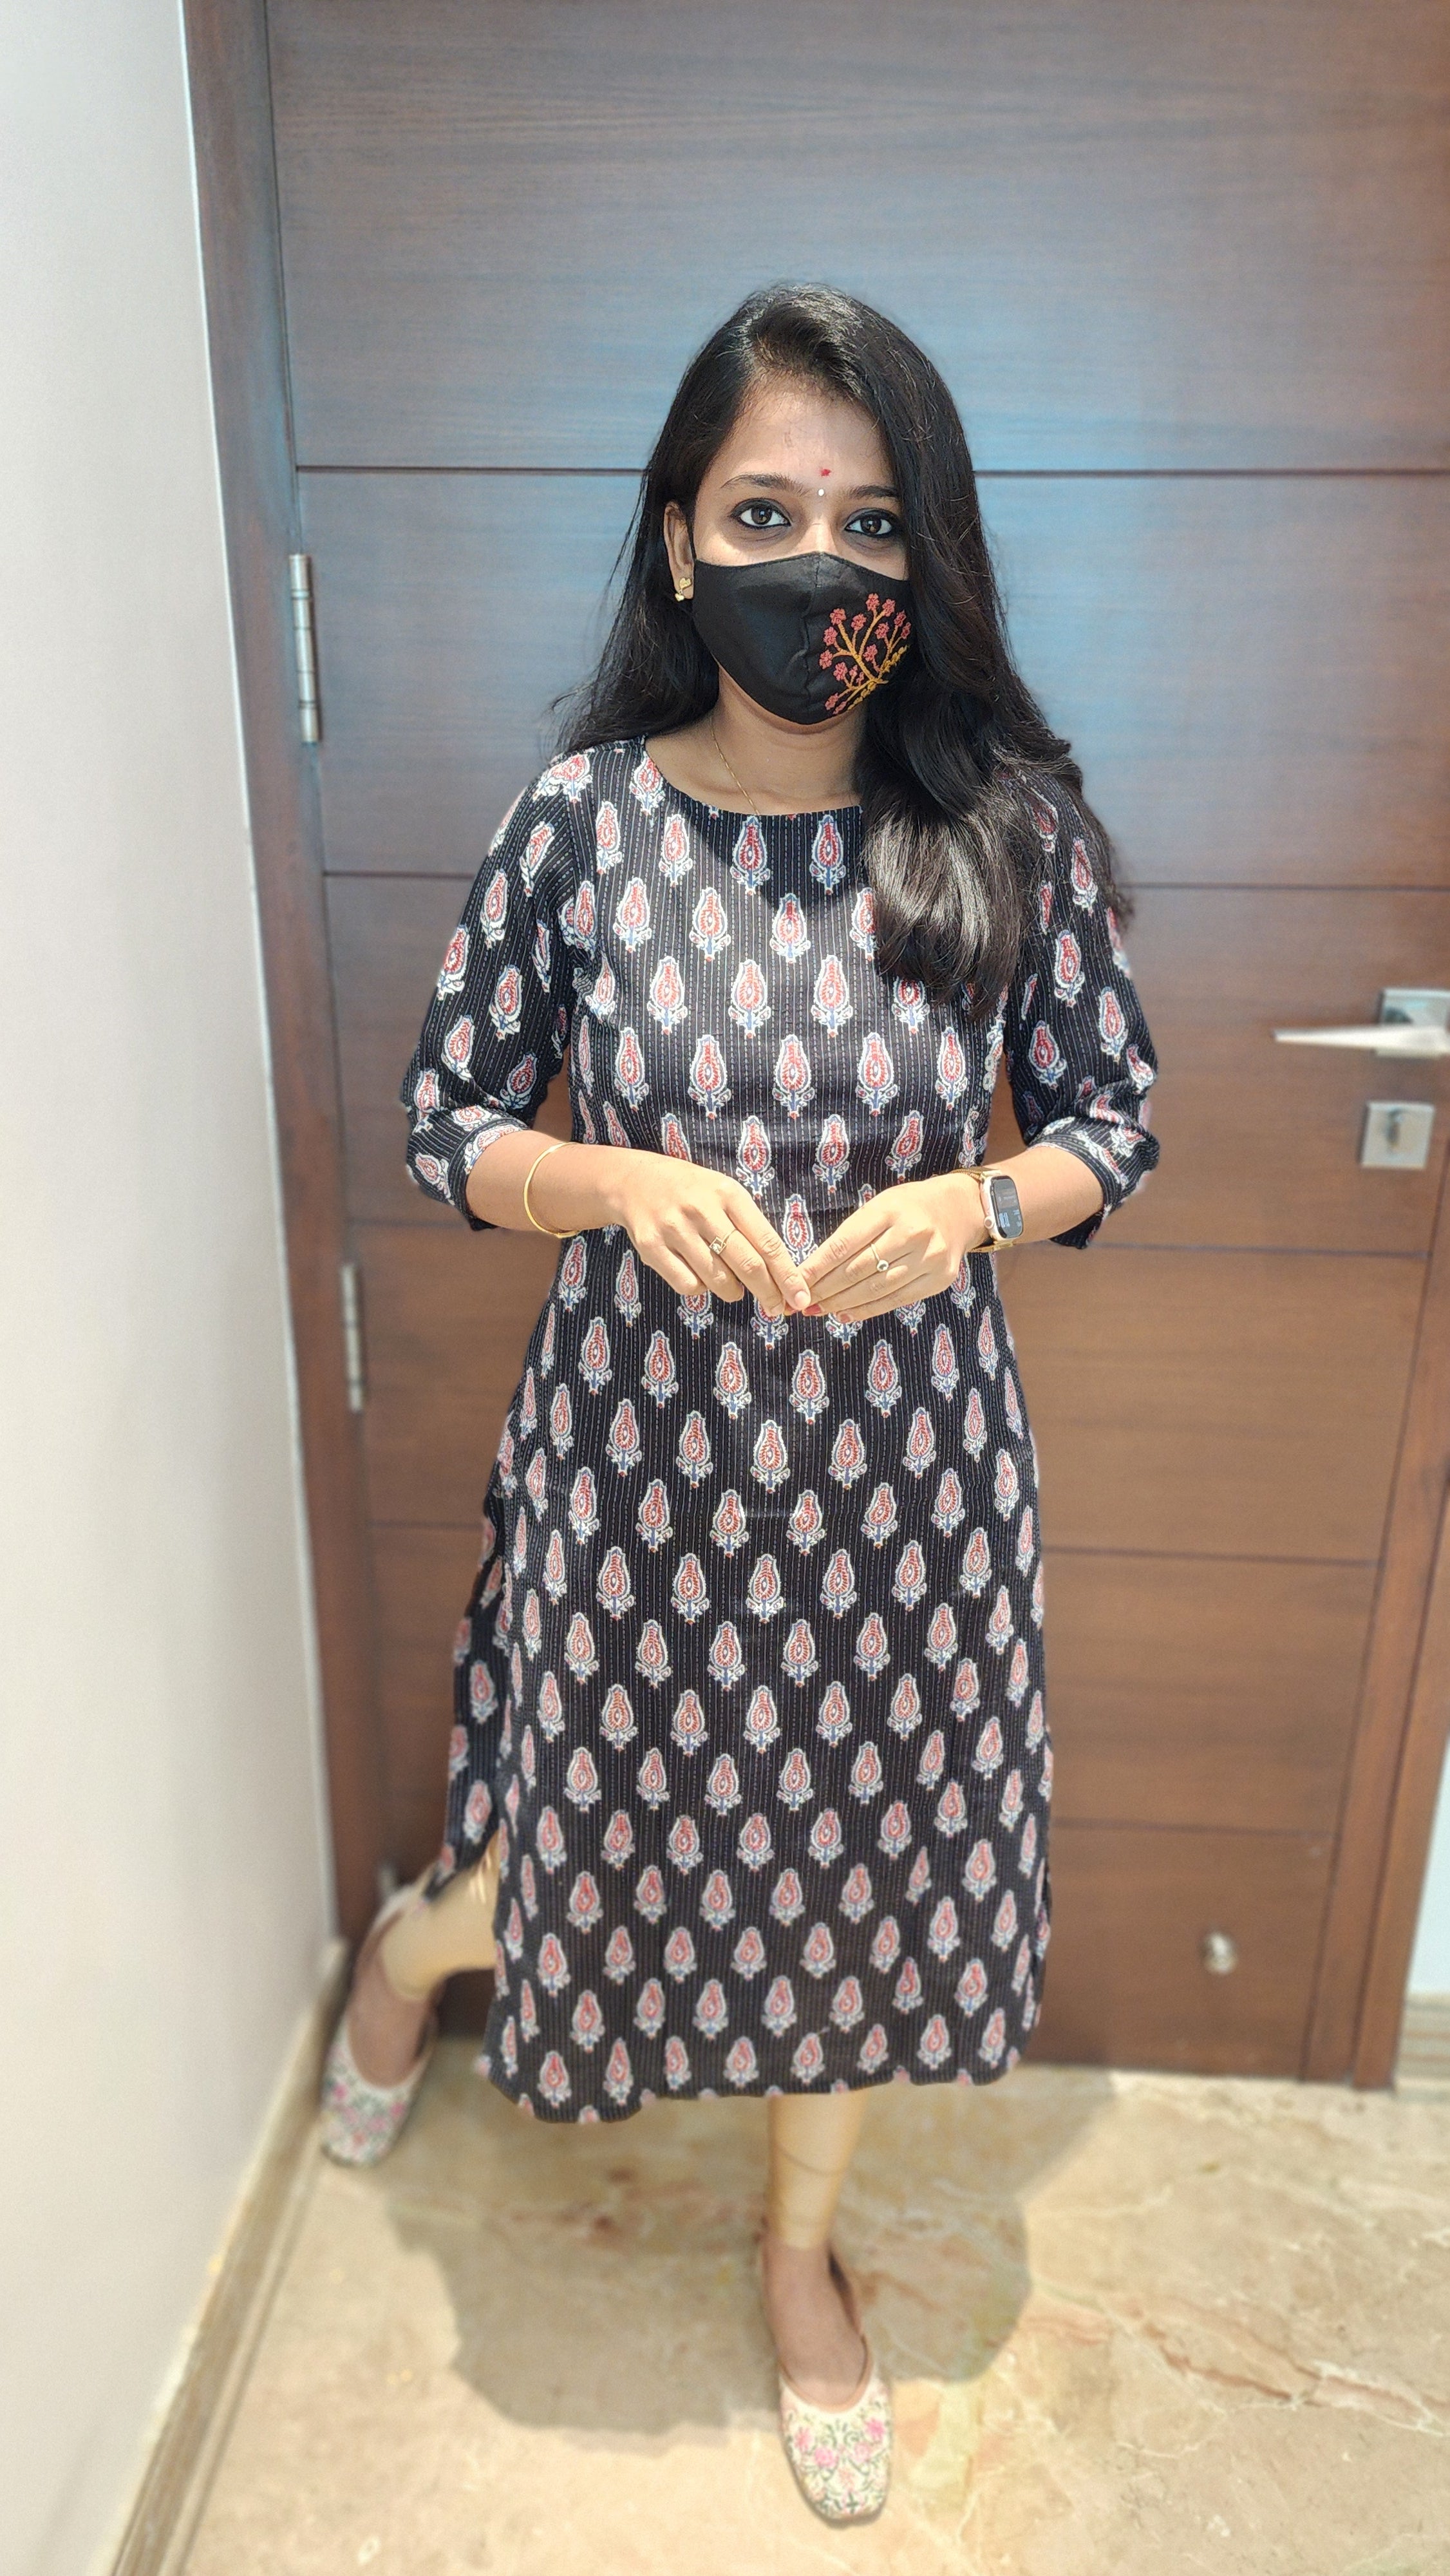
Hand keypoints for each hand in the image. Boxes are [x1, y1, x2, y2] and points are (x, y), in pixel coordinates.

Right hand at [600, 1152, 812, 1317]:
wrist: (633, 1181)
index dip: (787, 1275)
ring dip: (733, 1292)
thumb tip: (778, 1273)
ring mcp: (674, 1229)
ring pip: (718, 1281)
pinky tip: (700, 1275)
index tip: (800, 1296)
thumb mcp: (724, 1193)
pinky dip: (701, 1288)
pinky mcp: (652, 1248)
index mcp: (728, 1194)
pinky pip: (689, 1285)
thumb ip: (749, 1226)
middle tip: (778, 1308)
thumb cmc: (692, 1191)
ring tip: (733, 1285)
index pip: (767, 1242)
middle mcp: (702, 1210)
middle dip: (769, 1293)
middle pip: (747, 1265)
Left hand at [799, 1175, 986, 1317]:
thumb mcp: (880, 1205)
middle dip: (826, 1288)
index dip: (817, 1266)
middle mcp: (912, 1233)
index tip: (796, 1280)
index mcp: (890, 1209)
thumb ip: (853, 1233)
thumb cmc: (908, 1207)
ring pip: (876, 1289)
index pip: (845, 1243)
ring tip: (820, 1309)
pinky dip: (867, 1310)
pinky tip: (846, 1314)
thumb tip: (815, 1268)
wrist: (959, 1210)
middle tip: (803, 1301)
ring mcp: (929, 1258)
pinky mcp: (938, 1279)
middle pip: (858, 1269)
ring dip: (842, 1303)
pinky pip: (896, 1300)